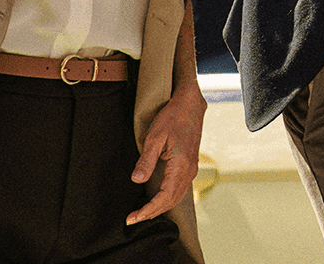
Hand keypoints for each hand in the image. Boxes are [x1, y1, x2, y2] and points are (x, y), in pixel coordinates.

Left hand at [127, 85, 205, 224]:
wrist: (190, 105)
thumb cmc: (173, 117)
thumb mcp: (155, 136)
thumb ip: (146, 160)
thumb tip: (136, 180)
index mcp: (181, 165)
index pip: (164, 197)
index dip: (148, 210)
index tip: (133, 217)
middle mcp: (189, 171)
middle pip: (171, 201)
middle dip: (151, 213)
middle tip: (132, 219)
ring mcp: (191, 169)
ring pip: (176, 197)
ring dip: (159, 208)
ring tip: (142, 214)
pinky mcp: (189, 166)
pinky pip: (179, 190)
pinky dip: (167, 199)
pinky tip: (156, 200)